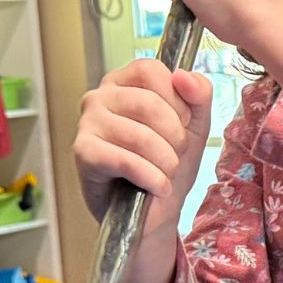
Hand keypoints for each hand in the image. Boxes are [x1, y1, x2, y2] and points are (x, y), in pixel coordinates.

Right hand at [72, 58, 211, 238]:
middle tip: (176, 156)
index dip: (177, 100)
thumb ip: (199, 95)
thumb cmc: (167, 164)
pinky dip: (151, 178)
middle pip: (148, 103)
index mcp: (124, 82)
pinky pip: (125, 160)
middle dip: (175, 138)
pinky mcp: (83, 153)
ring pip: (139, 135)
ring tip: (166, 174)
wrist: (153, 212)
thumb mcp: (195, 126)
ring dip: (166, 162)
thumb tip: (184, 75)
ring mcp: (87, 124)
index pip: (151, 70)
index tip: (183, 125)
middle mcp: (100, 97)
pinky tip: (157, 187)